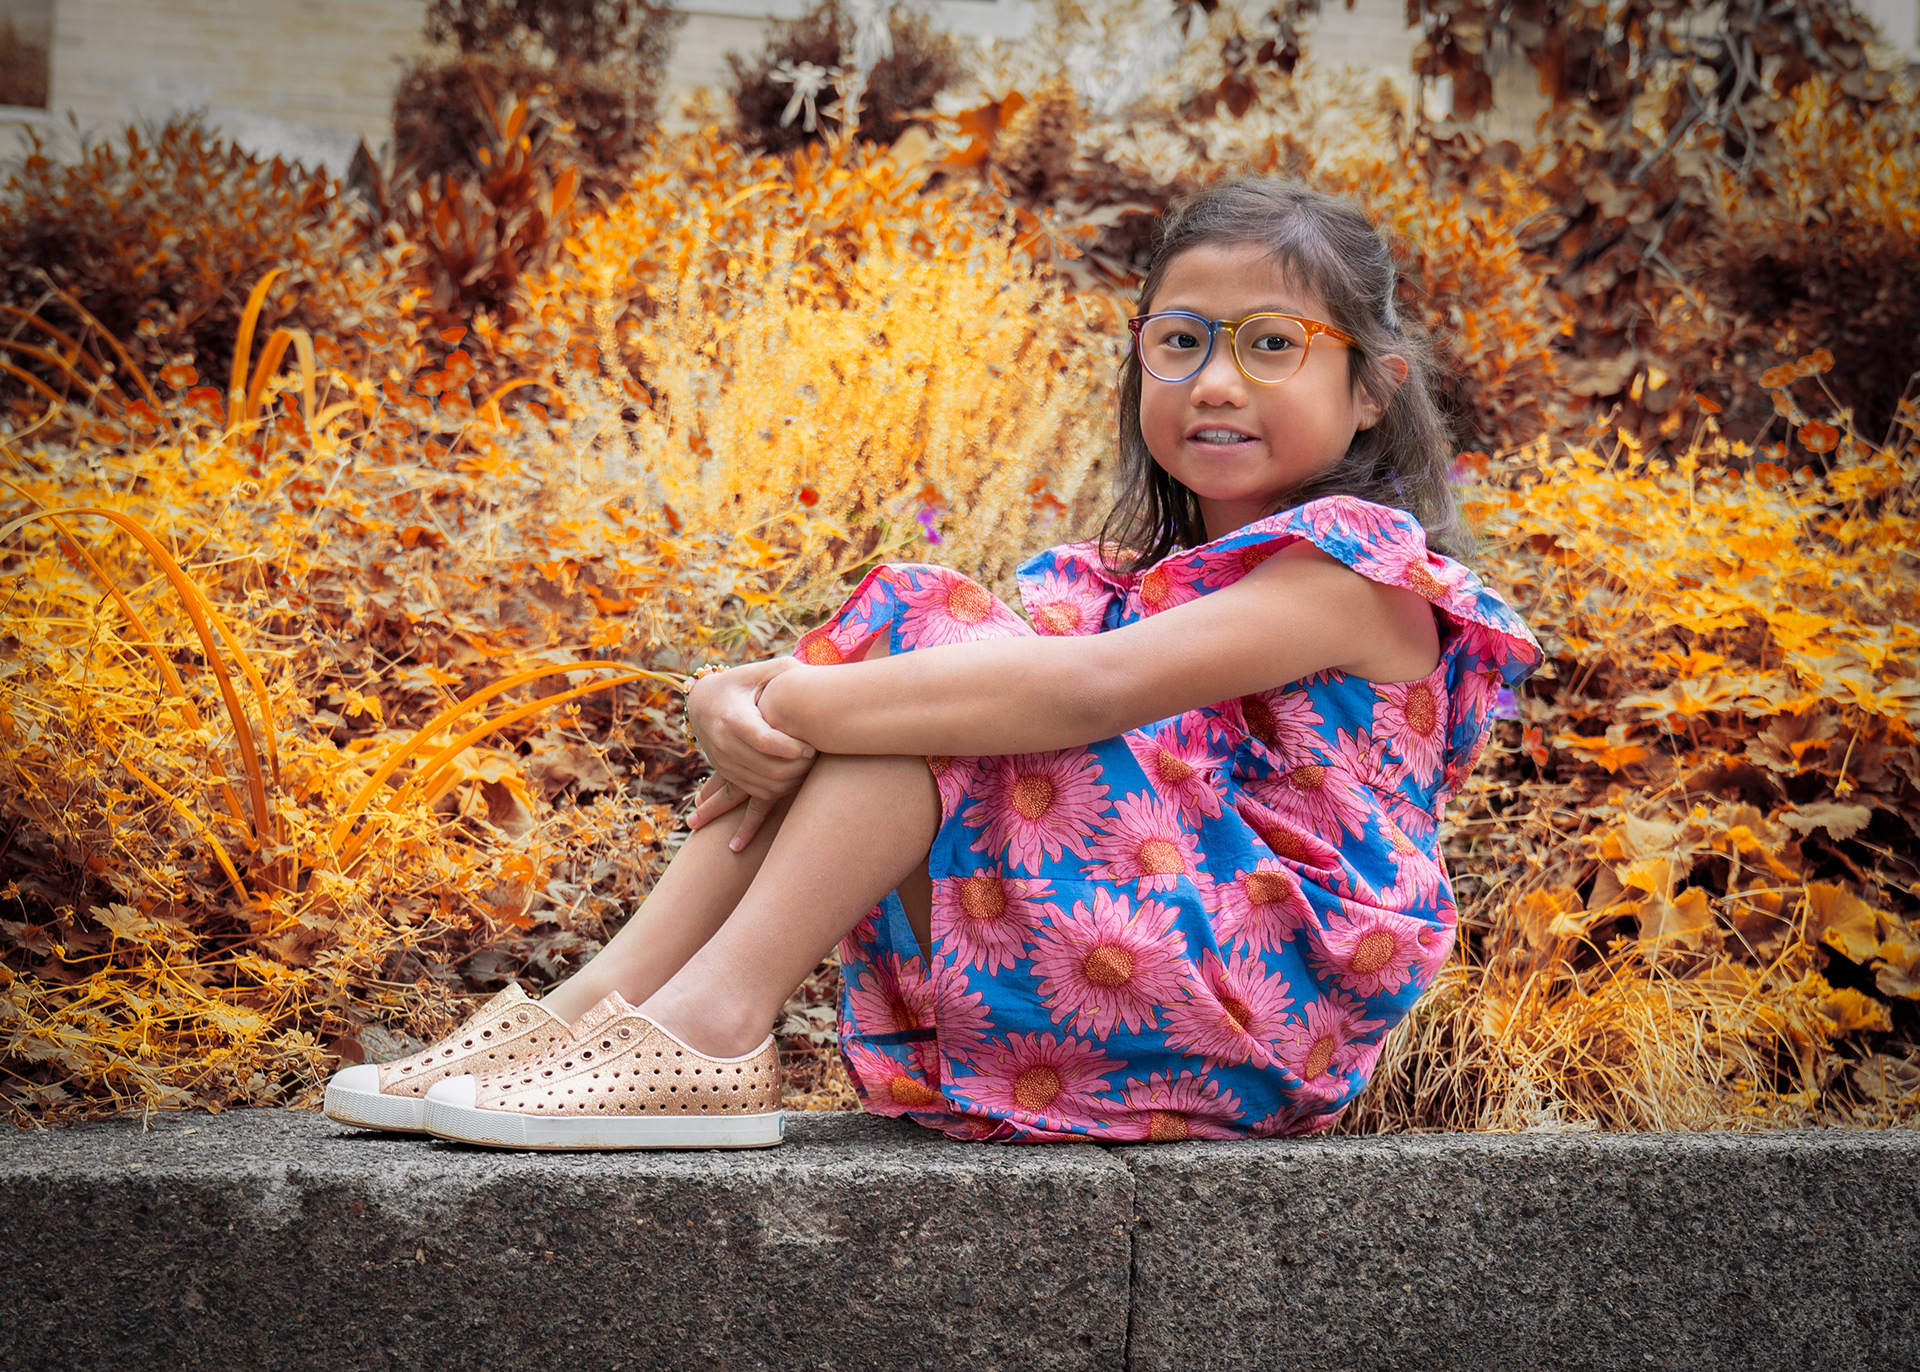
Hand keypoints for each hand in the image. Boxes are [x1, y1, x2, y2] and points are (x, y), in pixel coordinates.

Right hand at [685, 658, 816, 849]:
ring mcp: (723, 762)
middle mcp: (723, 743)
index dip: (791, 748)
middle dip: (796, 770)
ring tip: (808, 772)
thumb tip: (818, 673)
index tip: (811, 747)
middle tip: (816, 760)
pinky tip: (774, 803)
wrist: (702, 702)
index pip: (765, 740)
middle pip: (765, 768)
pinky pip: (750, 795)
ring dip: (788, 784)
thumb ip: (787, 670)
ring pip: (760, 786)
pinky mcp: (726, 774)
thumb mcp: (761, 671)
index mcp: (733, 717)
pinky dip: (768, 800)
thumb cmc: (742, 683)